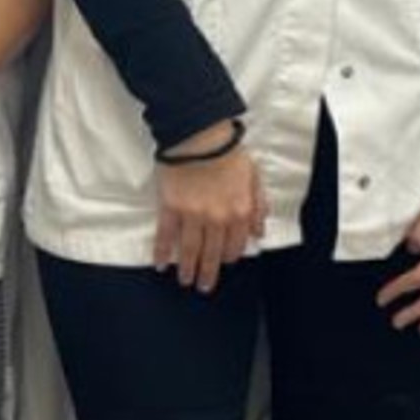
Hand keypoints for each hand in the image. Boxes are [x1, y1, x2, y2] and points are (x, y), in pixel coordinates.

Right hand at [152, 122, 263, 293]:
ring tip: (185, 280)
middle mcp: (218, 219)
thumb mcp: (254, 175)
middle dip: (208, 273)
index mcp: (240, 212)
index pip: (236, 245)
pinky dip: (162, 252)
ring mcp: (193, 215)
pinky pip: (166, 235)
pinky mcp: (171, 208)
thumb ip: (259, 205)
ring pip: (191, 250)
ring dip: (188, 268)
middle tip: (203, 285)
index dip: (230, 256)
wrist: (200, 134)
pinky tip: (160, 263)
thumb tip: (259, 231)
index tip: (223, 262)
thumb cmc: (227, 150)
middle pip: (213, 254)